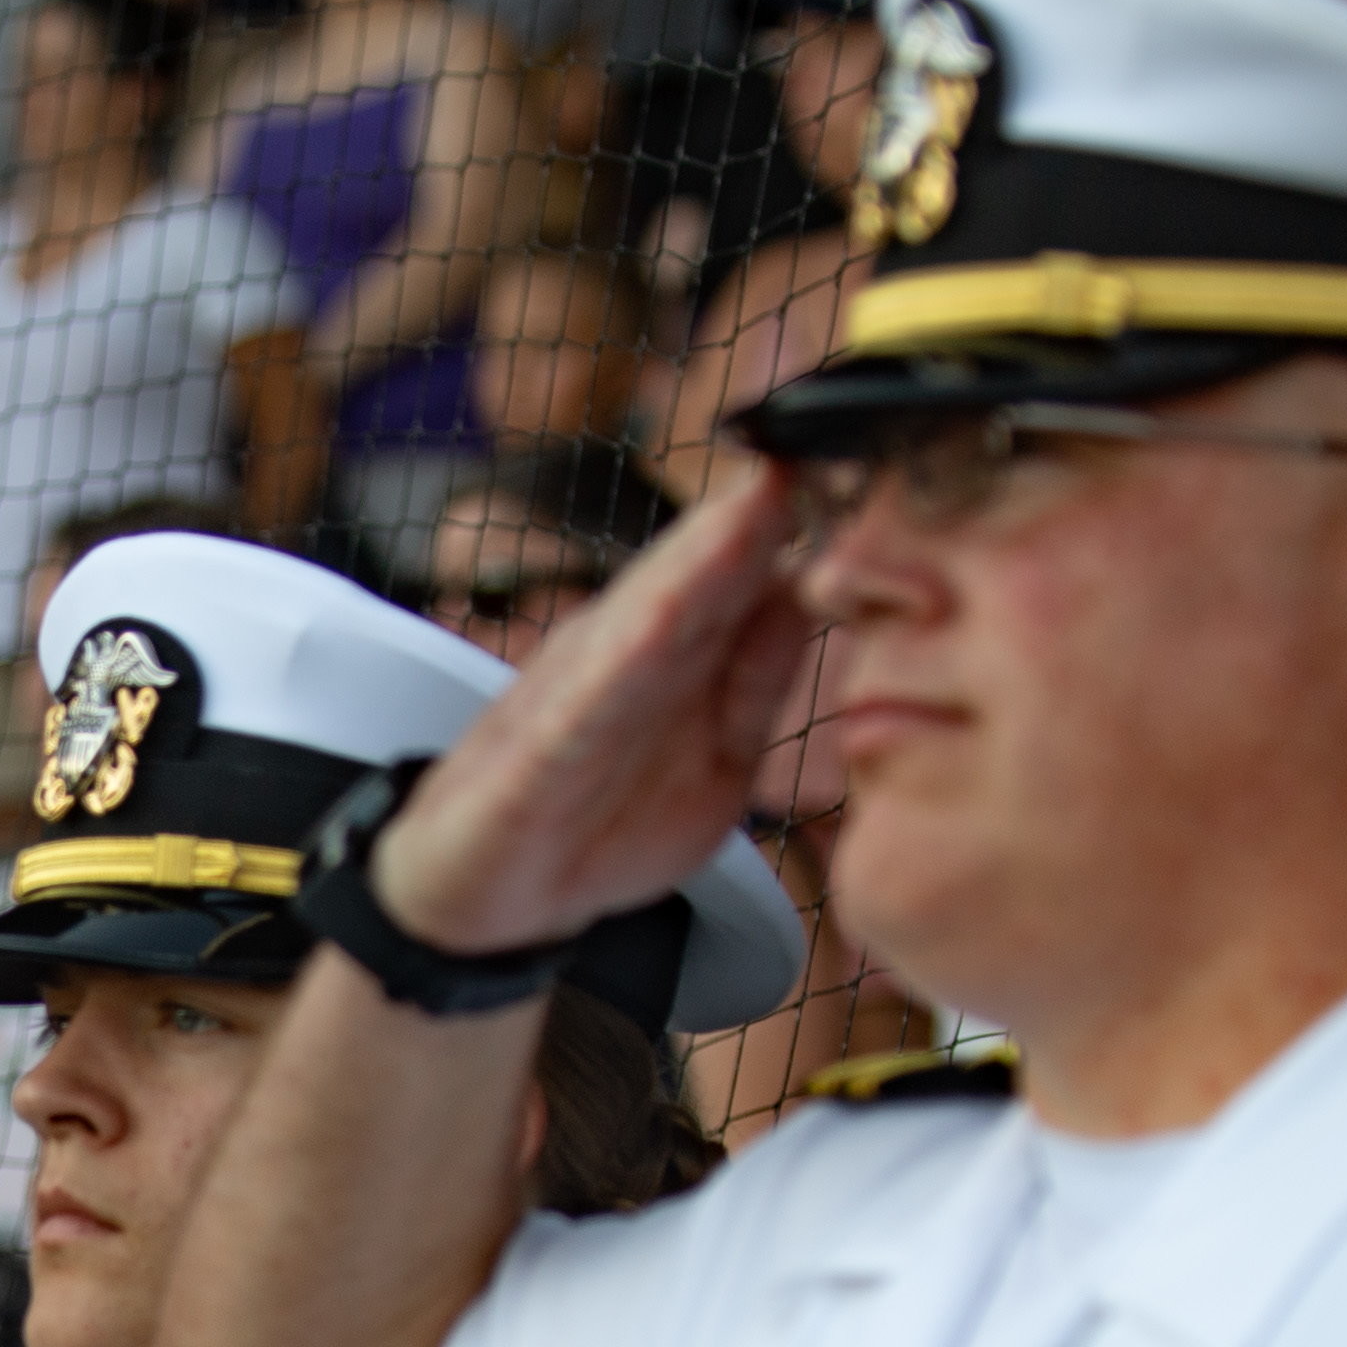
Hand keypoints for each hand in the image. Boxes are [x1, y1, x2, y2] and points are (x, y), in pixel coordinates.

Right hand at [365, 462, 816, 953]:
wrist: (485, 906)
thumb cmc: (598, 825)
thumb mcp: (714, 759)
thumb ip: (758, 682)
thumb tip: (806, 594)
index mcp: (669, 657)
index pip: (737, 575)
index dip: (796, 520)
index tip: (861, 460)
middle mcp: (619, 657)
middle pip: (692, 575)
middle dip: (752, 513)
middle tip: (812, 441)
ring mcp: (572, 700)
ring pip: (639, 621)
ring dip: (694, 562)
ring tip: (752, 504)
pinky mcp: (528, 760)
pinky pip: (574, 709)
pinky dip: (611, 667)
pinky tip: (650, 628)